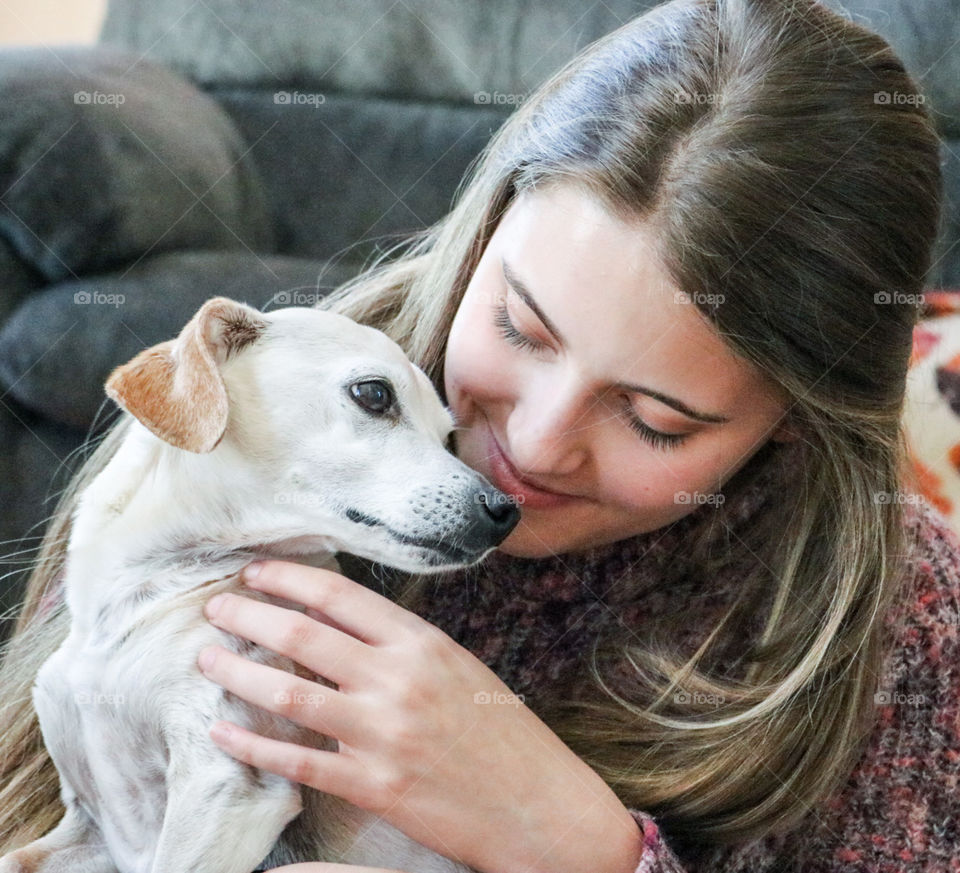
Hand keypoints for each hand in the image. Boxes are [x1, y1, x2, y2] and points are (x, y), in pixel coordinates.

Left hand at [197, 560, 641, 872]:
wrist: (540, 805)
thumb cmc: (504, 733)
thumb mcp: (460, 668)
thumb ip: (403, 645)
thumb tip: (341, 626)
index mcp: (423, 644)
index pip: (340, 596)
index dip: (289, 579)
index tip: (256, 572)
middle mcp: (398, 680)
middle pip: (303, 636)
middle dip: (249, 615)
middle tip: (214, 607)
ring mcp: (382, 735)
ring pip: (289, 693)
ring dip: (238, 672)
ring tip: (206, 658)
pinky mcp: (373, 786)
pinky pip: (296, 761)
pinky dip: (252, 744)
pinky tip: (223, 731)